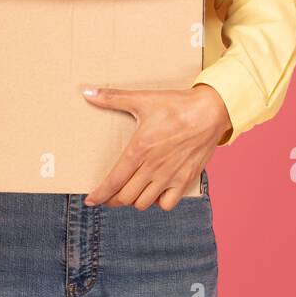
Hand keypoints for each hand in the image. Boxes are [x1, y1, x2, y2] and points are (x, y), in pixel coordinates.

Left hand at [80, 84, 230, 210]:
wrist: (210, 112)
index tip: (90, 200)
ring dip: (133, 201)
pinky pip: (167, 204)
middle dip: (112, 199)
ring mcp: (170, 176)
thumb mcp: (142, 99)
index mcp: (139, 150)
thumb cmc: (176, 106)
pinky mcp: (185, 180)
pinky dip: (157, 203)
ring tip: (129, 193)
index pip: (113, 181)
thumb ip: (112, 98)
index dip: (99, 195)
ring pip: (143, 203)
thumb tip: (86, 92)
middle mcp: (153, 168)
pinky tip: (154, 192)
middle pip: (125, 197)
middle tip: (108, 196)